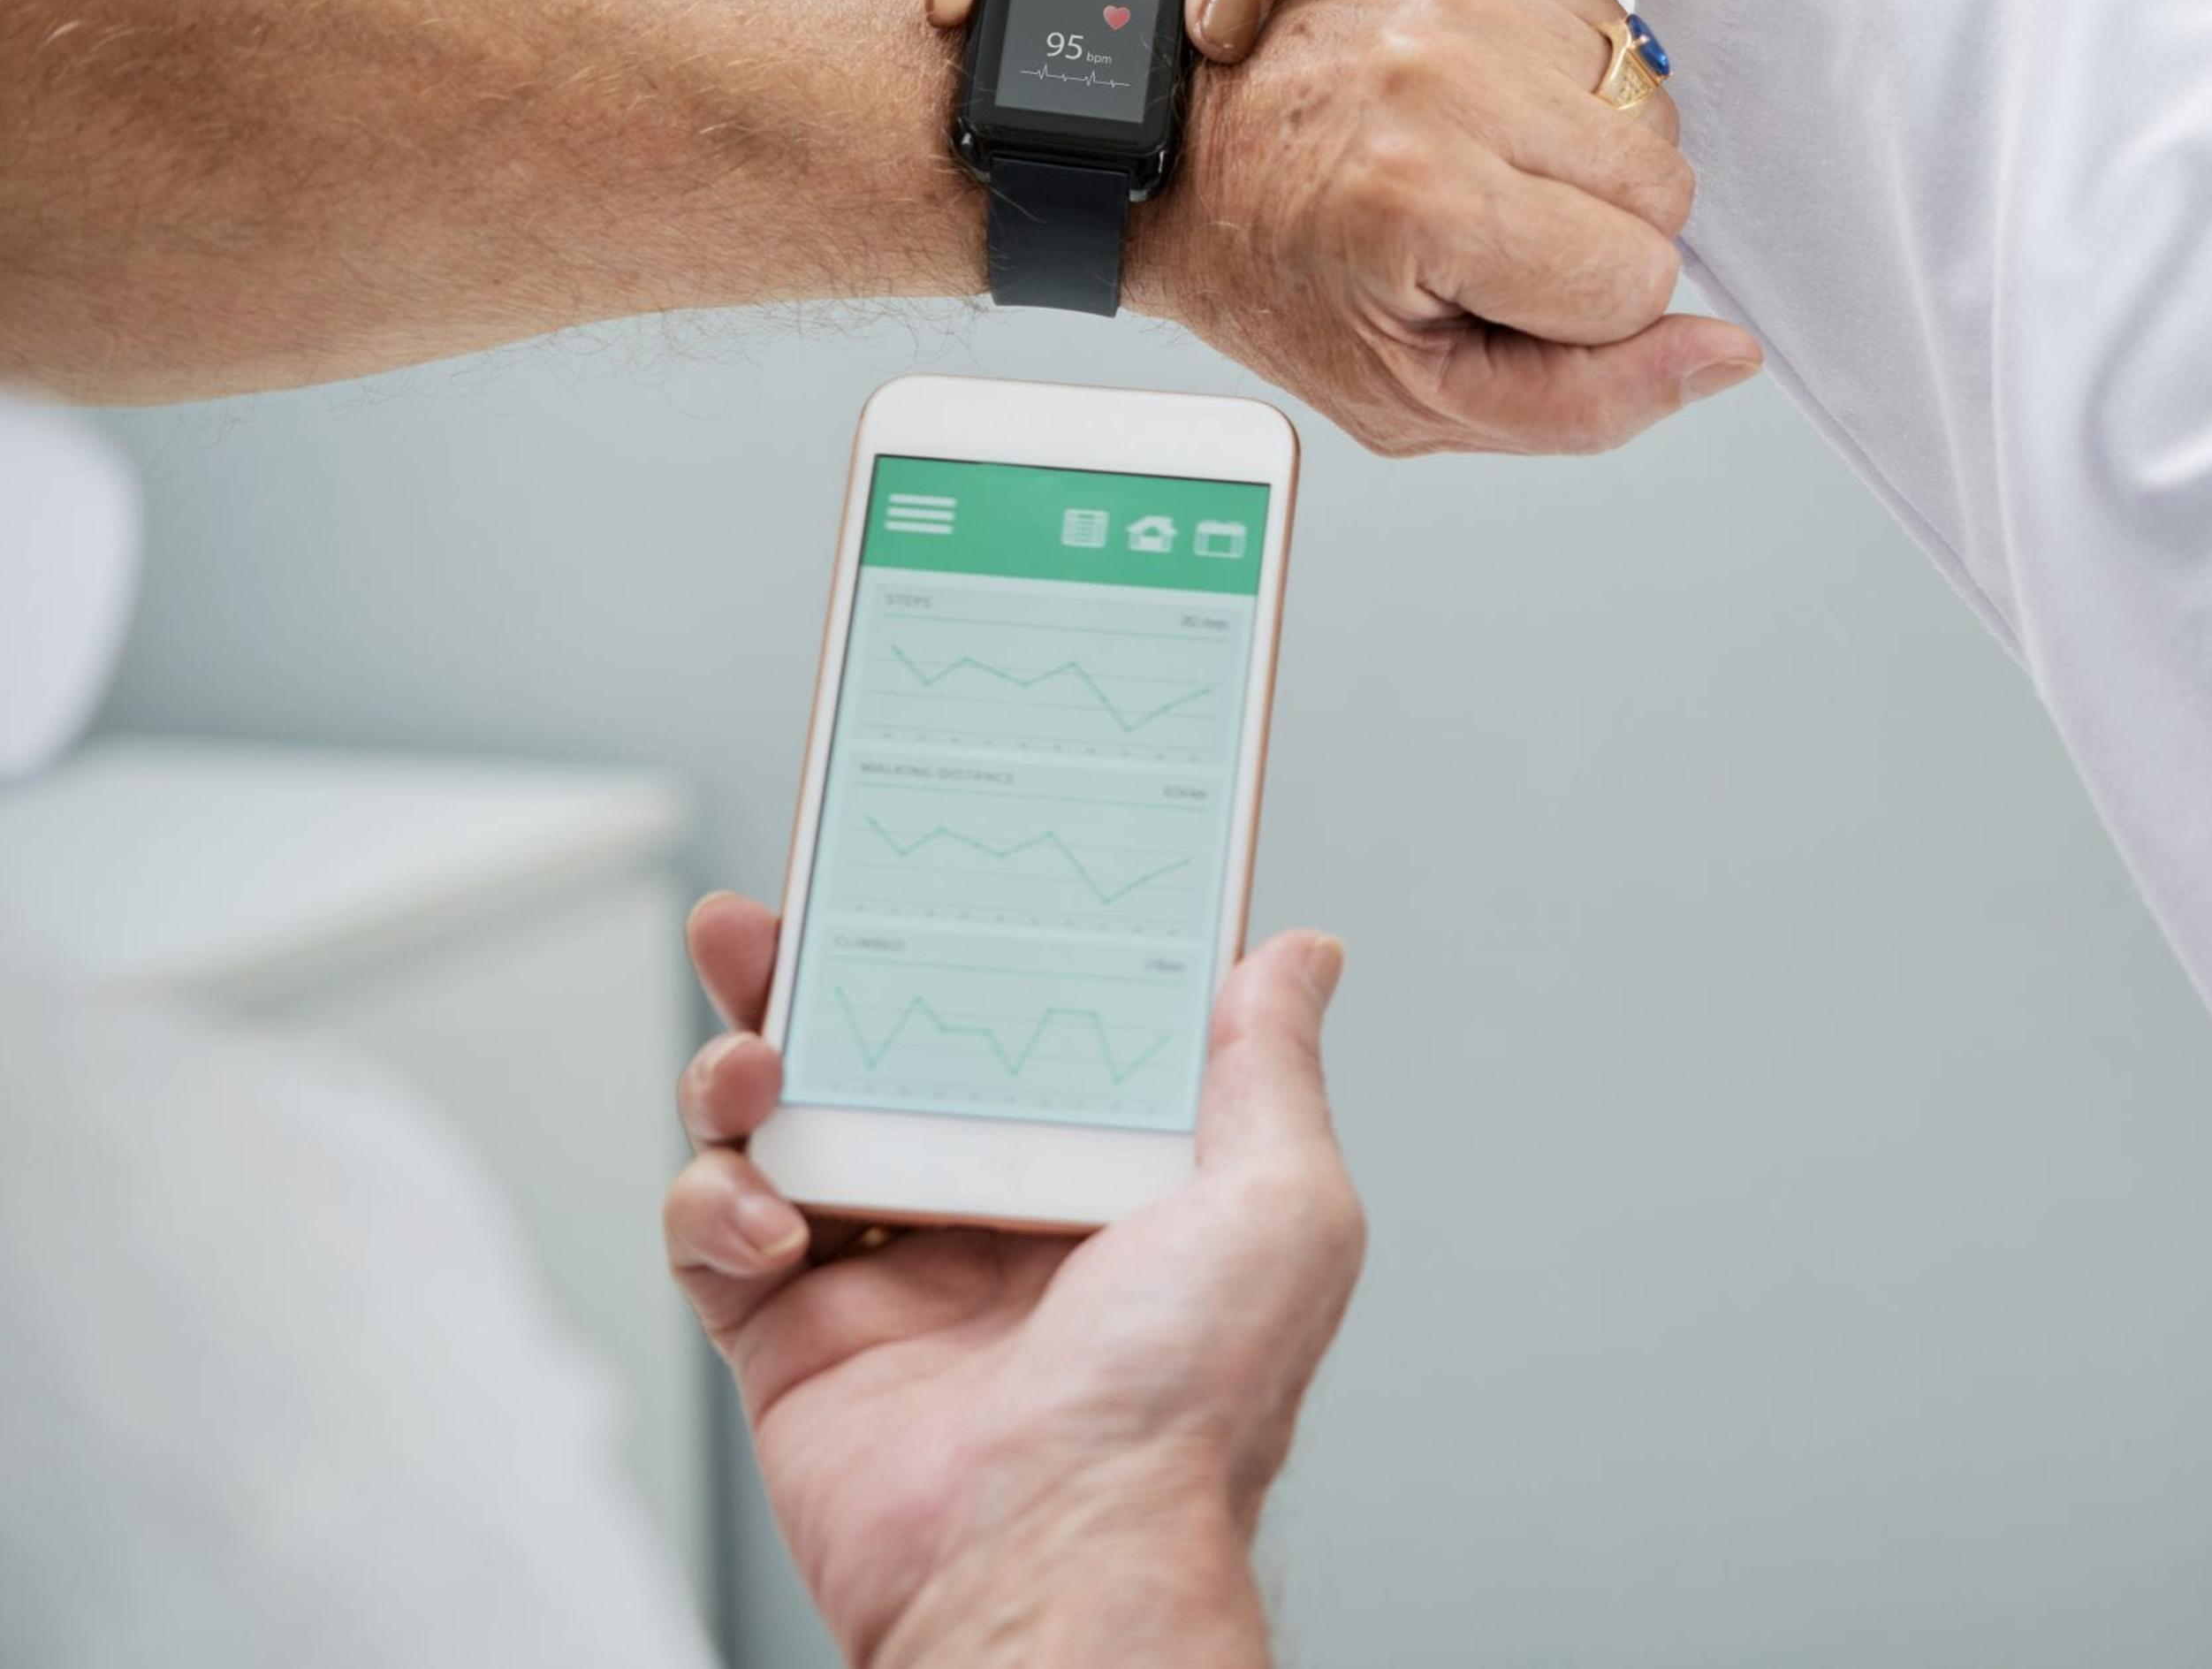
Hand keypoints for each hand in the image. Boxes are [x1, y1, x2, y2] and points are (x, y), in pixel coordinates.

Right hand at [663, 897, 1363, 1668]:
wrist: (1060, 1548)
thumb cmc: (1187, 1401)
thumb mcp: (1279, 1200)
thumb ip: (1266, 1066)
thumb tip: (1298, 954)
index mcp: (1101, 1171)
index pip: (1018, 1022)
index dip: (968, 941)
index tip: (924, 863)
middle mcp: (989, 1213)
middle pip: (875, 1054)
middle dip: (808, 979)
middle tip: (762, 924)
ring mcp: (886, 1277)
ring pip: (777, 1128)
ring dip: (740, 1073)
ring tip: (754, 1067)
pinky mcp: (793, 1343)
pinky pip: (714, 1238)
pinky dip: (714, 1208)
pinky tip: (767, 1220)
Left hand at [1147, 0, 1760, 453]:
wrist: (1180, 150)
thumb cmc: (1288, 282)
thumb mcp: (1417, 400)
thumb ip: (1591, 401)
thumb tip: (1731, 353)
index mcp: (1421, 200)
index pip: (1637, 280)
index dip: (1577, 314)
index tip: (1480, 292)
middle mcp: (1442, 76)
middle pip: (1663, 189)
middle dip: (1592, 233)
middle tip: (1478, 235)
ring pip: (1649, 112)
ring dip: (1584, 156)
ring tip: (1475, 165)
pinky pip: (1612, 38)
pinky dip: (1566, 87)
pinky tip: (1481, 107)